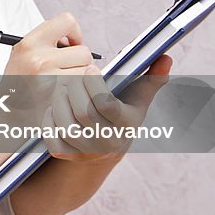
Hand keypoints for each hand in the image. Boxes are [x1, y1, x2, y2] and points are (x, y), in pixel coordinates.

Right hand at [0, 12, 100, 131]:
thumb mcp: (23, 53)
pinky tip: (67, 95)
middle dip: (79, 61)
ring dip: (81, 78)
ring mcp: (50, 81)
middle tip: (66, 69)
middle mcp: (39, 61)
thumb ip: (48, 42)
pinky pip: (84, 90)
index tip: (72, 43)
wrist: (7, 114)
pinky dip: (81, 93)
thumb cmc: (18, 84)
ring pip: (88, 72)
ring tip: (64, 83)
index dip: (74, 32)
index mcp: (30, 44)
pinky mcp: (60, 100)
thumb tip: (76, 40)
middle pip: (84, 52)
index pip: (66, 21)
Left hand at [43, 53, 172, 161]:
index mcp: (127, 125)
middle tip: (71, 75)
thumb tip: (165, 57)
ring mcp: (87, 152)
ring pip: (66, 125)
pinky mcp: (68, 157)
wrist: (108, 145)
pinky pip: (53, 140)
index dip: (94, 83)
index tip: (90, 67)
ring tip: (61, 87)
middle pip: (83, 112)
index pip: (106, 104)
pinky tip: (54, 108)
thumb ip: (152, 77)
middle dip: (73, 87)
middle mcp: (108, 143)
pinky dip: (49, 121)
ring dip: (59, 101)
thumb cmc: (123, 111)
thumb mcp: (139, 96)